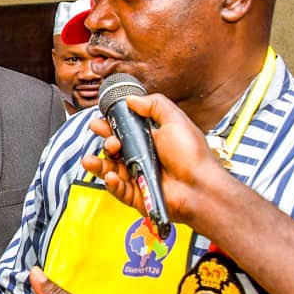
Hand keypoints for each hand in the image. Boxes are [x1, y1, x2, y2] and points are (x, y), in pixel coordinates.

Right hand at [82, 93, 232, 228]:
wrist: (200, 186)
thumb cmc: (192, 156)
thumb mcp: (175, 121)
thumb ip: (155, 105)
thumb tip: (132, 99)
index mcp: (149, 140)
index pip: (123, 131)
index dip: (110, 126)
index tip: (100, 122)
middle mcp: (142, 157)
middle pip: (113, 149)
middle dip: (105, 142)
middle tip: (106, 138)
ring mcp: (138, 176)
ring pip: (109, 169)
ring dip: (98, 164)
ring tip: (93, 160)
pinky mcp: (136, 194)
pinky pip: (117, 189)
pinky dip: (110, 182)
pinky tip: (111, 175)